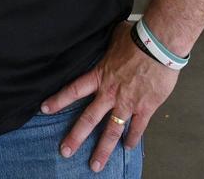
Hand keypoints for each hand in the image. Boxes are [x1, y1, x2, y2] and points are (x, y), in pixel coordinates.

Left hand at [40, 21, 179, 171]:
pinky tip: (128, 148)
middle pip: (88, 119)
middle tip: (65, 151)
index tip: (44, 109)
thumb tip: (99, 37)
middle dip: (76, 137)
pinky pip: (137, 128)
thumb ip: (104, 47)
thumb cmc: (137, 37)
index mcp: (100, 76)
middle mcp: (110, 93)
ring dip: (103, 150)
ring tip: (95, 166)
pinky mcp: (146, 107)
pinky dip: (133, 139)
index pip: (73, 90)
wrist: (158, 45)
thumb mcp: (112, 38)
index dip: (58, 100)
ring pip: (111, 130)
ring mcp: (127, 103)